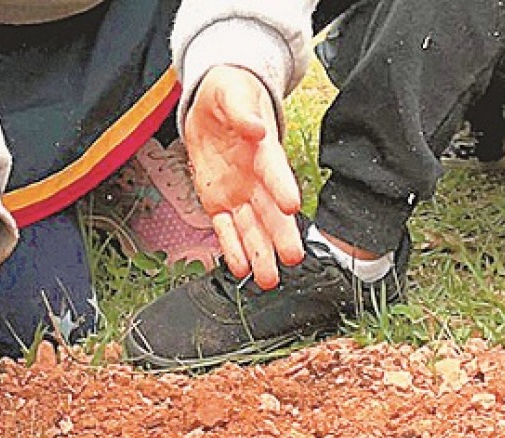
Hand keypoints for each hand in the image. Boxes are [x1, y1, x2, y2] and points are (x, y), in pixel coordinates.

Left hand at [183, 66, 304, 287]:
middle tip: (293, 257)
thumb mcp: (231, 91)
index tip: (292, 206)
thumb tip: (254, 127)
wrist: (210, 103)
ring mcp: (238, 192)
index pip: (275, 169)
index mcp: (263, 148)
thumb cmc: (228, 93)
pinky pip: (226, 229)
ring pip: (251, 228)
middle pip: (270, 209)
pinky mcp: (218, 202)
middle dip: (280, 234)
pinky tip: (241, 269)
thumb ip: (241, 109)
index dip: (283, 187)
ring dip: (260, 253)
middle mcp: (255, 177)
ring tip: (269, 279)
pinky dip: (232, 249)